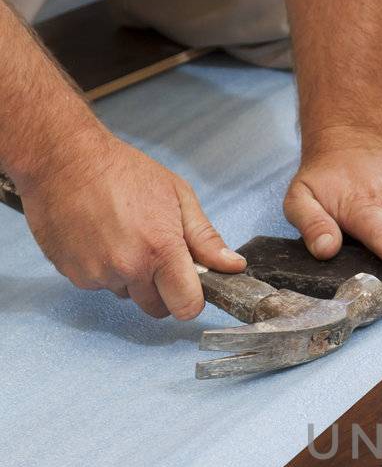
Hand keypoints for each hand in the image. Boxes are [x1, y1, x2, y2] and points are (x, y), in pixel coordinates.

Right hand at [17, 128, 245, 318]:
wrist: (62, 158)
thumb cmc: (122, 171)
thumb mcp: (177, 195)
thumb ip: (206, 238)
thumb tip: (233, 266)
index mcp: (160, 250)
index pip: (186, 307)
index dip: (191, 300)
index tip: (189, 286)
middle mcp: (128, 268)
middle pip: (156, 308)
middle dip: (161, 289)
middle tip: (154, 254)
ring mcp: (97, 273)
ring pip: (126, 294)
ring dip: (129, 277)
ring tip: (122, 237)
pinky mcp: (73, 274)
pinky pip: (98, 285)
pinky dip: (102, 270)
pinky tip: (99, 238)